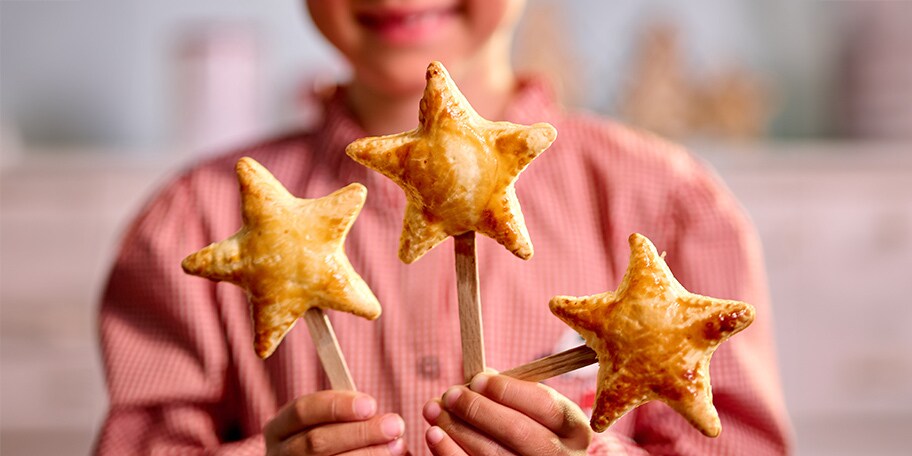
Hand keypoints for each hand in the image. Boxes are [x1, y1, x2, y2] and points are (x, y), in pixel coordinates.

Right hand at [264, 390, 407, 454]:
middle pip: (317, 441)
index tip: (371, 404)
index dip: (337, 406)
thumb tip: (376, 412)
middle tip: (395, 425)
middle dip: (360, 432)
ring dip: (370, 454)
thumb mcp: (324, 423)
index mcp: (280, 428)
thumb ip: (344, 415)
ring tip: (398, 445)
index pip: (303, 410)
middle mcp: (280, 454)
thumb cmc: (327, 439)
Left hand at [422, 374, 591, 454]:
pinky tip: (435, 435)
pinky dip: (449, 453)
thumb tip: (478, 378)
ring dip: (457, 429)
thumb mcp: (534, 410)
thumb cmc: (532, 428)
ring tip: (434, 410)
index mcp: (574, 429)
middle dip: (478, 409)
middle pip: (518, 431)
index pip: (544, 405)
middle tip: (450, 394)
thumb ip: (511, 393)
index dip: (508, 390)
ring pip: (492, 455)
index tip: (477, 378)